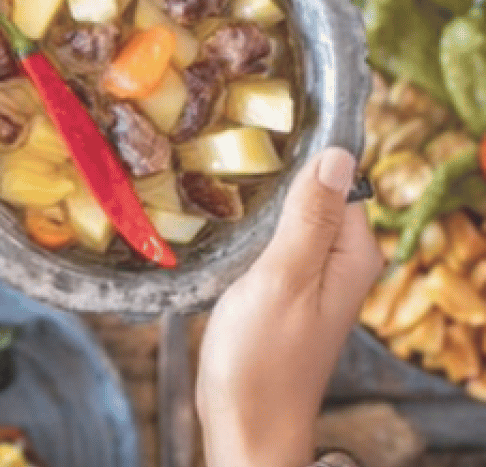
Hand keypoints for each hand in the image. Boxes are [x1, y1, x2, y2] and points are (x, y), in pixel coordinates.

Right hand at [196, 148, 382, 466]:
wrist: (245, 422)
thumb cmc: (262, 359)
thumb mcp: (283, 279)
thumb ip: (308, 218)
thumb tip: (337, 154)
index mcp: (353, 254)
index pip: (336, 180)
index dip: (299, 158)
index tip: (256, 141)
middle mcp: (340, 261)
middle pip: (310, 195)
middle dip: (271, 180)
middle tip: (224, 163)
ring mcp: (311, 276)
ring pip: (285, 218)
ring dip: (253, 207)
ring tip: (211, 190)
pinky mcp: (282, 289)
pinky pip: (270, 242)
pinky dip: (245, 232)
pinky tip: (217, 227)